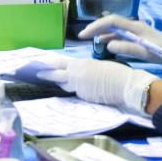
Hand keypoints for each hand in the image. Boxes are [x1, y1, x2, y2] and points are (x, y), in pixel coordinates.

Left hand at [36, 56, 154, 112]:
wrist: (125, 85)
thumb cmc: (114, 72)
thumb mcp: (95, 65)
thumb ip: (82, 69)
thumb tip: (76, 73)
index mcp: (78, 64)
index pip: (58, 63)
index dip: (48, 64)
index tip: (38, 63)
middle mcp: (75, 75)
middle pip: (55, 75)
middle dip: (46, 74)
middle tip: (37, 74)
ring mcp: (78, 87)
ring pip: (65, 85)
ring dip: (61, 83)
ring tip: (57, 81)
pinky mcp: (83, 97)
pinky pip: (77, 93)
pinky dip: (77, 91)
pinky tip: (82, 90)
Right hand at [78, 14, 161, 63]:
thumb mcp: (147, 52)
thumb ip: (128, 48)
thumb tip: (107, 45)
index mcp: (135, 27)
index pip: (111, 21)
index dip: (96, 26)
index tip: (84, 35)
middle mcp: (134, 26)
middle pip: (111, 22)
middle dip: (95, 27)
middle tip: (82, 36)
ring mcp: (136, 31)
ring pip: (114, 28)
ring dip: (101, 31)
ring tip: (89, 38)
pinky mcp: (138, 36)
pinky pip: (119, 33)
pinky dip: (109, 36)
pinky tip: (104, 43)